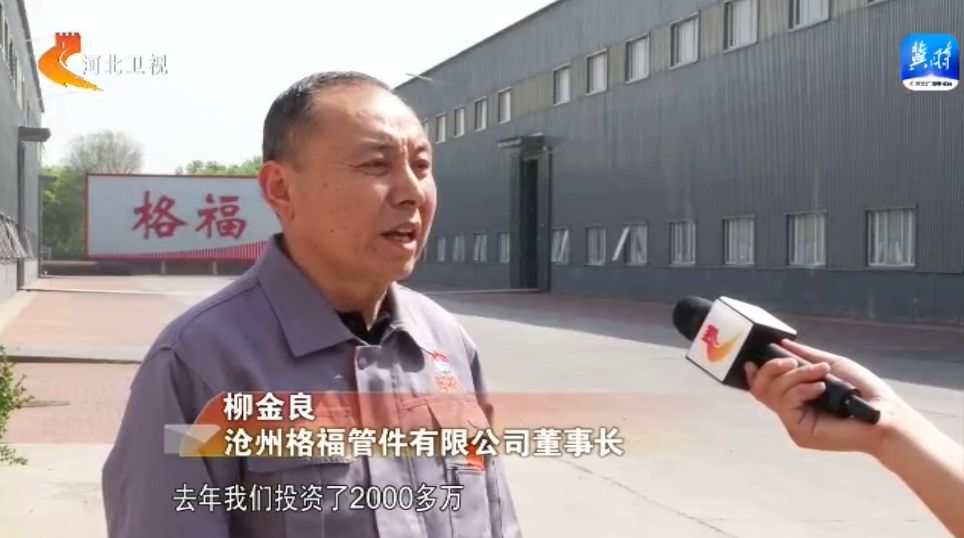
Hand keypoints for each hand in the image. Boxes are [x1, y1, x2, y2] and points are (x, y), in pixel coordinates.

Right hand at [744, 339, 920, 460]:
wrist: (884, 413)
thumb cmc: (864, 390)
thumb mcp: (832, 365)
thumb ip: (806, 356)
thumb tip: (782, 343)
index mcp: (798, 396)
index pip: (765, 388)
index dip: (756, 374)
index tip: (753, 360)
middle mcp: (793, 411)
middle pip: (761, 389)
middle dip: (771, 369)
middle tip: (789, 361)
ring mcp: (794, 423)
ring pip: (773, 394)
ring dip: (795, 376)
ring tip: (820, 373)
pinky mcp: (799, 432)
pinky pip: (787, 404)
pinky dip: (801, 390)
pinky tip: (821, 388)